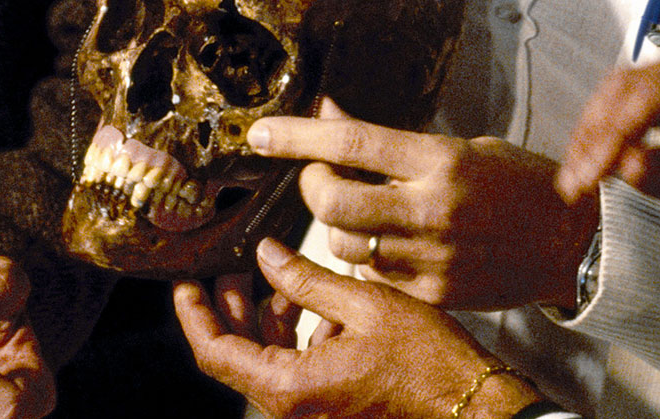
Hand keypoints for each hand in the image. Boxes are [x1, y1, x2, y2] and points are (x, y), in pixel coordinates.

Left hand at [174, 238, 541, 418]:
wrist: (473, 405)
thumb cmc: (428, 364)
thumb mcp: (363, 304)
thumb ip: (306, 279)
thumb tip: (265, 255)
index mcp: (289, 385)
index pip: (214, 353)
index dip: (194, 315)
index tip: (185, 284)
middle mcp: (294, 404)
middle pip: (237, 353)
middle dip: (231, 307)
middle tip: (231, 268)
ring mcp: (312, 405)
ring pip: (267, 356)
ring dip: (267, 315)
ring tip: (277, 273)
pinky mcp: (333, 400)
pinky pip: (297, 364)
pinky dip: (299, 331)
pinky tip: (322, 300)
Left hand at [246, 101, 598, 309]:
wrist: (576, 244)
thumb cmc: (518, 183)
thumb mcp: (462, 144)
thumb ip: (390, 139)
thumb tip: (328, 114)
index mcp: (440, 160)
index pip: (351, 144)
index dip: (297, 137)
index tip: (260, 133)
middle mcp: (432, 209)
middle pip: (332, 204)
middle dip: (311, 187)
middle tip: (319, 178)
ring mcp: (433, 256)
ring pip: (344, 246)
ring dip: (336, 228)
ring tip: (362, 214)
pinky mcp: (437, 294)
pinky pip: (373, 277)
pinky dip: (367, 259)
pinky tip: (389, 244)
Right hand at [558, 40, 659, 235]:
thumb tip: (626, 168)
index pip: (653, 91)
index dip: (610, 134)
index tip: (585, 176)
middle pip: (634, 83)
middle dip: (596, 132)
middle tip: (574, 181)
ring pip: (632, 89)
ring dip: (601, 131)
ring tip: (582, 174)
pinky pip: (648, 103)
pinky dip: (621, 131)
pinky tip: (609, 160)